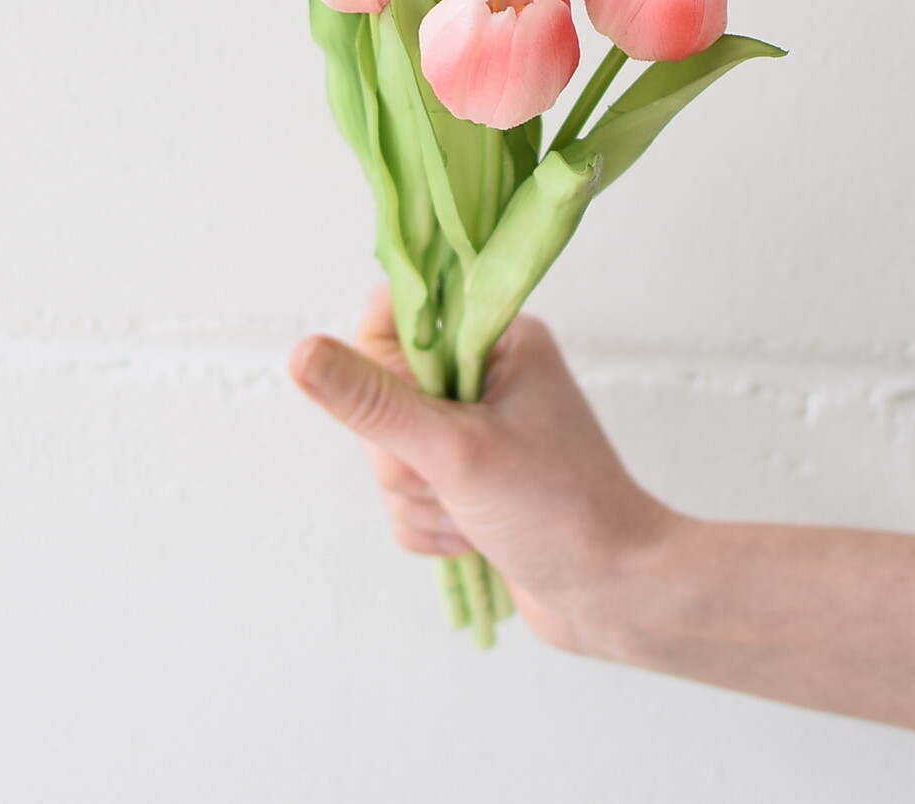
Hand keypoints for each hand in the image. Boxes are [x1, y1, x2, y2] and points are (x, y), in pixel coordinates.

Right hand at [288, 285, 677, 656]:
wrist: (615, 596)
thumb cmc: (555, 509)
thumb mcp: (454, 449)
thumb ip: (371, 401)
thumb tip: (299, 353)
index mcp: (496, 338)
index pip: (395, 317)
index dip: (380, 366)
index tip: (410, 412)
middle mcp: (484, 375)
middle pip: (379, 395)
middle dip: (403, 456)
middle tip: (452, 478)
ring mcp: (473, 431)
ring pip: (388, 454)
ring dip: (417, 499)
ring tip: (471, 517)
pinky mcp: (465, 483)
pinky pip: (404, 497)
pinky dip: (427, 527)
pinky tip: (470, 540)